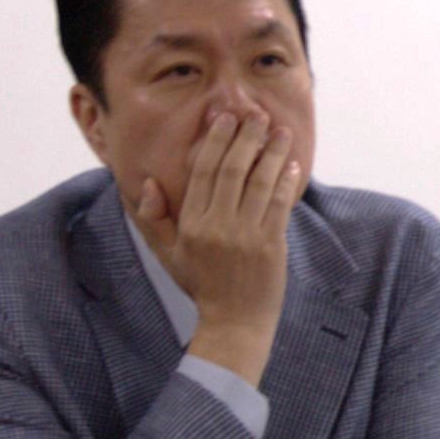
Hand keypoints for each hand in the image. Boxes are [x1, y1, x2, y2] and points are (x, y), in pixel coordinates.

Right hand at [159, 106, 306, 390]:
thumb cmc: (201, 285)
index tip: (225, 118)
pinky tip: (292, 163)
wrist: (234, 323)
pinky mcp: (270, 245)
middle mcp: (216, 226)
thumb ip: (154, 219)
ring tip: (281, 131)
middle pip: (231, 169)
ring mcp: (245, 236)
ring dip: (272, 153)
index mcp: (190, 224)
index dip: (215, 141)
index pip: (202, 172)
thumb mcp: (168, 254)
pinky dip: (287, 181)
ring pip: (259, 182)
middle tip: (256, 114)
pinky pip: (279, 204)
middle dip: (246, 137)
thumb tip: (146, 183)